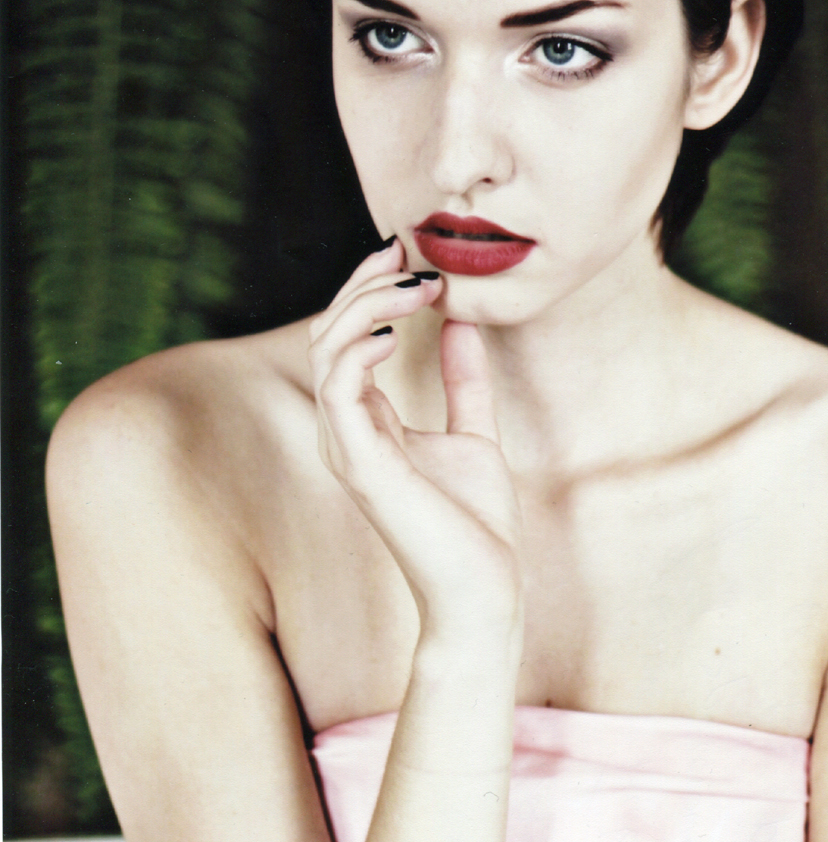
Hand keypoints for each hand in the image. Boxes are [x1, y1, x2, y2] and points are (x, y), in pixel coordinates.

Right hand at [308, 241, 522, 638]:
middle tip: (406, 250)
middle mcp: (346, 432)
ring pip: (329, 351)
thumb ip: (465, 382)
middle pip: (330, 334)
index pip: (349, 339)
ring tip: (415, 285)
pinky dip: (360, 349)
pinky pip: (339, 390)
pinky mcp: (361, 466)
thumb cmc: (476, 526)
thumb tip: (464, 323)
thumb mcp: (476, 435)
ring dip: (366, 305)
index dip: (371, 289)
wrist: (485, 590)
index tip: (411, 254)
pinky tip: (398, 331)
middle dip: (364, 283)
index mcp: (367, 424)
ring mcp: (348, 449)